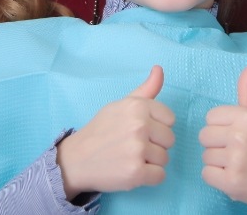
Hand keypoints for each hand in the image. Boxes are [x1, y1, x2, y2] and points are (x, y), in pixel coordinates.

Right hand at [57, 65, 174, 199]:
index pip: (170, 119)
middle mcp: (139, 126)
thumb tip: (159, 68)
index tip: (142, 129)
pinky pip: (160, 176)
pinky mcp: (136, 173)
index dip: (158, 126)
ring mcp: (138, 150)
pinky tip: (133, 170)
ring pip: (165, 158)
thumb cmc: (102, 129)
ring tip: (132, 157)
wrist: (77, 158)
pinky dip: (149, 177)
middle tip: (135, 145)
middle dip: (156, 144)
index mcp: (137, 106)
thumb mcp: (122, 104)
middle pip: (170, 139)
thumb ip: (146, 89)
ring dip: (152, 161)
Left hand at [199, 67, 246, 213]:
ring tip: (237, 164)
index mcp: (246, 116)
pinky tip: (233, 176)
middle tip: (235, 151)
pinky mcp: (232, 182)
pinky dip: (216, 178)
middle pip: (204, 136)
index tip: (235, 134)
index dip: (220, 127)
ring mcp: (236, 160)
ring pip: (205, 156)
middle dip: (216, 144)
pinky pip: (206, 174)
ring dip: (217, 163)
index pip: (210, 117)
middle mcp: (240, 136)